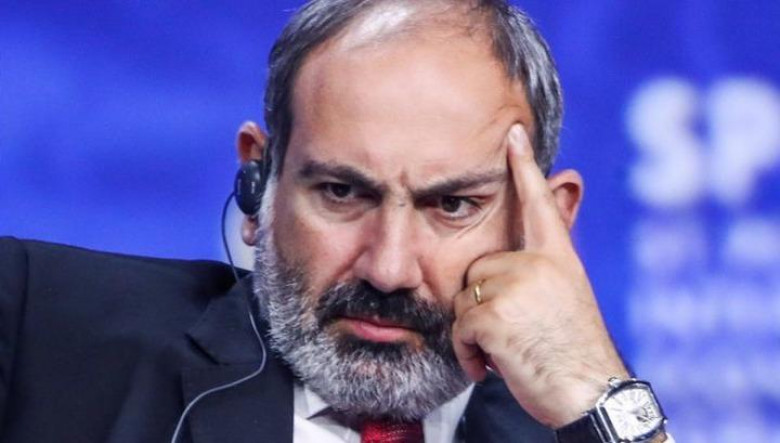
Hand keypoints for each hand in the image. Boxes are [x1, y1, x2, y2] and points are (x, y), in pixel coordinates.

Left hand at [451, 124, 628, 427]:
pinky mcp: (494, 312)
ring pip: (465, 298)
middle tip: (513, 334)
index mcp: (558, 258)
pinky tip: (493, 365)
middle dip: (484, 305)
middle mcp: (540, 264)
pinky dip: (468, 352)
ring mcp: (519, 285)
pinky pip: (459, 326)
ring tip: (507, 352)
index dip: (524, 165)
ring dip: (475, 332)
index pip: (538, 202)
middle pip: (479, 268)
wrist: (590, 394)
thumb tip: (527, 261)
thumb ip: (543, 272)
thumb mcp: (566, 301)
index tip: (513, 131)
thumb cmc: (574, 355)